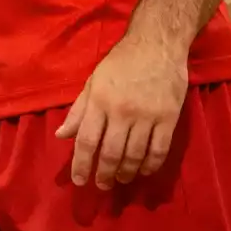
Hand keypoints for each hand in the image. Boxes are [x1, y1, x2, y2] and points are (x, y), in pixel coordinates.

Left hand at [55, 35, 188, 188]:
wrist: (156, 45)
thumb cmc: (120, 62)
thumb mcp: (93, 81)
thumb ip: (79, 111)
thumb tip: (62, 135)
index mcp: (99, 101)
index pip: (87, 140)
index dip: (82, 164)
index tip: (80, 181)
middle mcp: (121, 111)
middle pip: (110, 152)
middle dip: (103, 174)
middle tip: (101, 185)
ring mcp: (147, 116)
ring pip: (135, 155)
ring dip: (126, 172)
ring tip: (120, 179)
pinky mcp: (168, 118)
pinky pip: (159, 150)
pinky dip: (151, 165)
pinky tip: (144, 171)